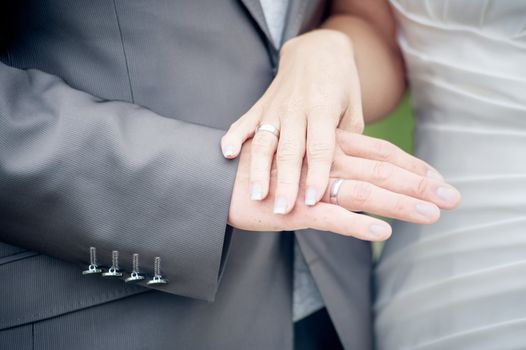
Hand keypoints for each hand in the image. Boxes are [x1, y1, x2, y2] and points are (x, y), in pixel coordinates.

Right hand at [221, 29, 363, 214]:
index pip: (320, 147)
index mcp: (324, 109)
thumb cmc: (341, 84)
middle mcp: (297, 108)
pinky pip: (243, 123)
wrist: (317, 49)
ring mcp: (275, 107)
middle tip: (281, 209)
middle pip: (289, 149)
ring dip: (259, 169)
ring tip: (256, 195)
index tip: (312, 200)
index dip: (316, 174)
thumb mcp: (353, 109)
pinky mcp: (260, 106)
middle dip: (284, 181)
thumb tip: (343, 174)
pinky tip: (226, 154)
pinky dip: (233, 137)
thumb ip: (348, 140)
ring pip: (265, 141)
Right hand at [228, 130, 460, 240]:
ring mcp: (309, 182)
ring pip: (362, 190)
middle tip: (453, 197)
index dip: (413, 166)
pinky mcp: (291, 206)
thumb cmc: (262, 167)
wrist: (214, 177)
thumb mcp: (302, 155)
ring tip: (429, 215)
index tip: (439, 180)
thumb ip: (331, 161)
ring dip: (398, 203)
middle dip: (420, 184)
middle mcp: (325, 158)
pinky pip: (328, 215)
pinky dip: (355, 223)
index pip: (381, 153)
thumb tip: (356, 174)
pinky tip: (379, 231)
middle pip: (381, 169)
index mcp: (329, 144)